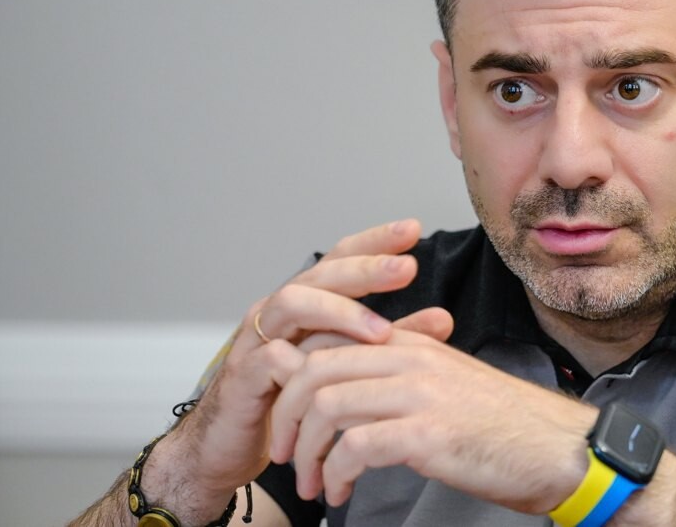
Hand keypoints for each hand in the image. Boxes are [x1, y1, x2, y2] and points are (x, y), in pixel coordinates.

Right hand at [144, 219, 450, 521]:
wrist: (231, 446)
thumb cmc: (293, 400)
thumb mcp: (350, 366)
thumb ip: (393, 341)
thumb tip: (444, 318)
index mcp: (308, 302)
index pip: (341, 258)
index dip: (374, 241)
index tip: (413, 229)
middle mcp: (280, 310)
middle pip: (321, 272)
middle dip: (365, 268)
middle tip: (406, 268)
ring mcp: (257, 338)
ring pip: (292, 303)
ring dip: (338, 312)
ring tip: (379, 329)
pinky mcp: (242, 375)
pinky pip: (268, 357)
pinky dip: (298, 361)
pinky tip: (326, 369)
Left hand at [267, 329, 597, 513]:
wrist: (557, 448)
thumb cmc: (503, 424)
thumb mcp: (445, 385)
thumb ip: (398, 380)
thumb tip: (350, 395)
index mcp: (412, 345)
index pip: (328, 340)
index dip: (293, 378)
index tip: (288, 415)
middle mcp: (410, 360)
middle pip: (314, 370)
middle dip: (285, 415)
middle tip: (283, 453)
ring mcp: (419, 394)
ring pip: (327, 406)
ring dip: (306, 451)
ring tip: (310, 482)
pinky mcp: (428, 434)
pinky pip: (355, 446)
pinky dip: (336, 473)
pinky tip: (341, 491)